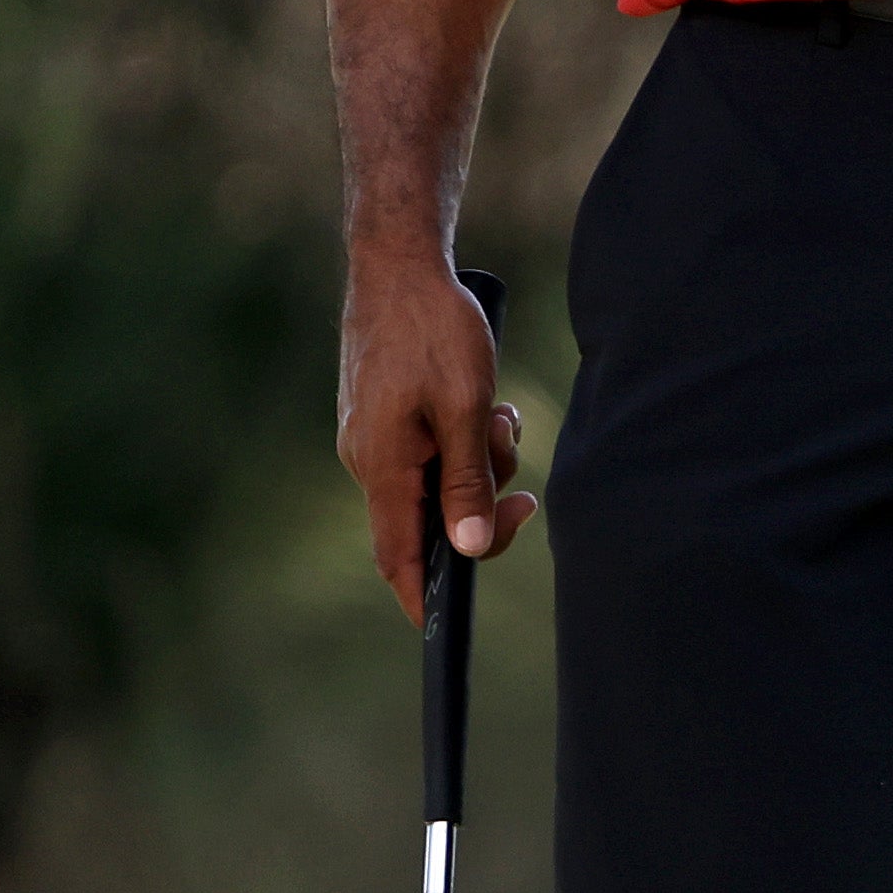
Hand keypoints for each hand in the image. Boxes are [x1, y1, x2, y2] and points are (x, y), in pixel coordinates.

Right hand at [335, 253, 533, 612]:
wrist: (398, 264)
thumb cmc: (433, 329)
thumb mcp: (465, 409)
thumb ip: (466, 483)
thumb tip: (467, 549)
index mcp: (383, 466)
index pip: (397, 556)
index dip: (420, 597)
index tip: (444, 628)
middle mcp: (369, 460)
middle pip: (429, 521)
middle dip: (482, 509)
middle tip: (523, 494)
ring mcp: (374, 437)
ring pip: (437, 482)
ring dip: (481, 465)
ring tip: (501, 417)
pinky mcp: (385, 417)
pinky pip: (431, 451)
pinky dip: (465, 441)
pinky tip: (486, 406)